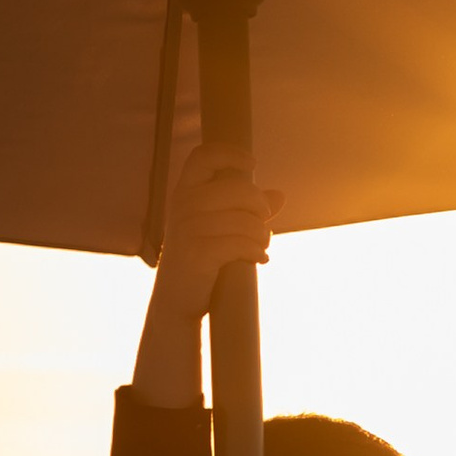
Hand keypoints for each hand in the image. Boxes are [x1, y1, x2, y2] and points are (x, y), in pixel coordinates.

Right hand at [148, 142, 281, 325]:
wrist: (175, 302)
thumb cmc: (199, 259)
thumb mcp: (218, 228)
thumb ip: (247, 209)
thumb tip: (280, 195)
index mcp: (184, 193)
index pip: (203, 156)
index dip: (230, 153)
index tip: (253, 164)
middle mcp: (182, 206)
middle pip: (237, 188)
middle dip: (260, 204)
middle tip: (266, 221)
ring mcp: (188, 229)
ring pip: (244, 219)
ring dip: (262, 234)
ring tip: (262, 245)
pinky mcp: (198, 253)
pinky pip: (241, 243)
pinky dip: (257, 251)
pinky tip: (260, 259)